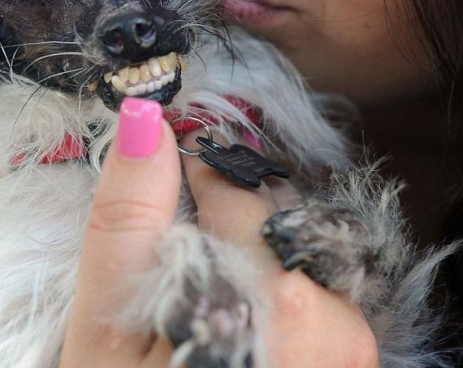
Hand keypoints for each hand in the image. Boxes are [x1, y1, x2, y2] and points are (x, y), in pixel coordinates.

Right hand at [59, 97, 378, 366]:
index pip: (238, 188)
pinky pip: (316, 303)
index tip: (170, 188)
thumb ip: (129, 221)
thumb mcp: (108, 332)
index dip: (195, 181)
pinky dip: (279, 301)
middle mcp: (335, 316)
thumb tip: (145, 118)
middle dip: (226, 229)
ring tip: (207, 312)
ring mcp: (355, 349)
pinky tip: (243, 338)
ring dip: (252, 266)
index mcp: (272, 295)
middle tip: (181, 276)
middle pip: (275, 222)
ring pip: (297, 261)